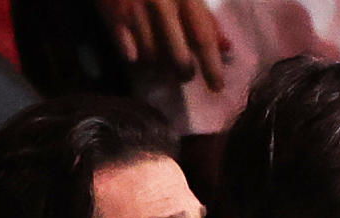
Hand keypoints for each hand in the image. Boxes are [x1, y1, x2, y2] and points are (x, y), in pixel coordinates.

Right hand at [94, 0, 229, 89]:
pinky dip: (138, 60)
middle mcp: (162, 3)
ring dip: (160, 67)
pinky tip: (140, 55)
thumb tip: (226, 47)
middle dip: (185, 72)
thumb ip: (206, 18)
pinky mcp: (113, 16)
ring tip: (162, 64)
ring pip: (153, 58)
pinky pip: (129, 54)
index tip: (217, 88)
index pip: (204, 38)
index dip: (212, 67)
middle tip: (186, 75)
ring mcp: (136, 11)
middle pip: (179, 56)